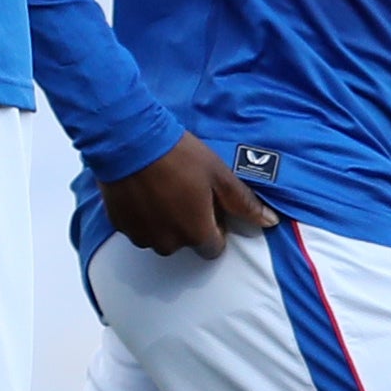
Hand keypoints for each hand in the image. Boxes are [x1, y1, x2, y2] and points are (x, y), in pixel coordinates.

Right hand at [102, 131, 274, 257]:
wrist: (130, 141)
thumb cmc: (179, 156)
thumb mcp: (220, 176)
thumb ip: (245, 204)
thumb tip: (270, 222)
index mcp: (196, 233)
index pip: (213, 249)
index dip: (215, 228)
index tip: (209, 206)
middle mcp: (168, 242)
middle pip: (186, 243)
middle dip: (188, 225)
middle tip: (186, 194)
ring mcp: (141, 235)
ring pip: (161, 238)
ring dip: (165, 223)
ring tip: (164, 192)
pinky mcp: (120, 225)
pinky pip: (139, 229)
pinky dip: (144, 217)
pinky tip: (145, 193)